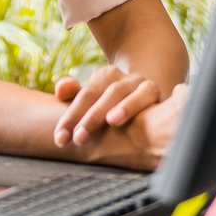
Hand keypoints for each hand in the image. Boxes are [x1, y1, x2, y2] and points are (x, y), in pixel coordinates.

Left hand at [51, 70, 188, 168]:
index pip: (84, 95)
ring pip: (129, 92)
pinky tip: (132, 118)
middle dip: (91, 117)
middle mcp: (124, 78)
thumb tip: (61, 89)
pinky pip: (149, 95)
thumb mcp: (92, 103)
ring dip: (122, 107)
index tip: (60, 139)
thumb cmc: (112, 108)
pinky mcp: (156, 94)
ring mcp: (142, 84)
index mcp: (105, 76)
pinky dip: (139, 104)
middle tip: (78, 139)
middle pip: (105, 93)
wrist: (148, 103)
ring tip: (110, 121)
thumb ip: (74, 95)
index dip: (70, 117)